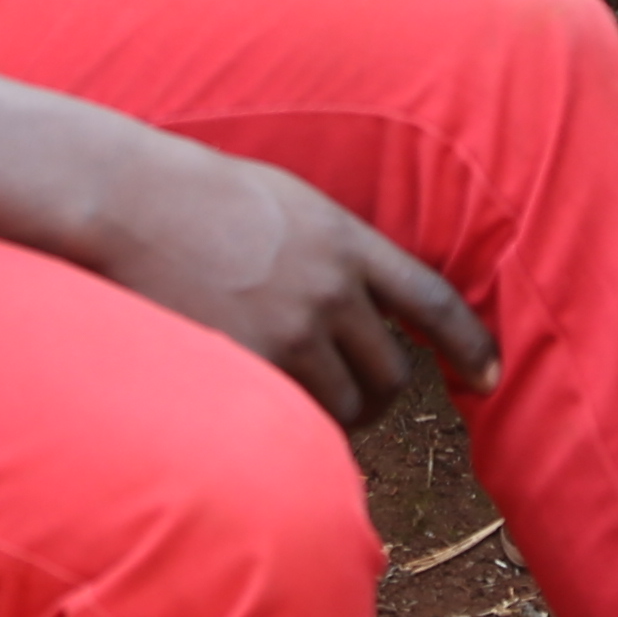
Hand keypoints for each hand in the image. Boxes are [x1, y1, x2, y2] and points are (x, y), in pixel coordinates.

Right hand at [87, 138, 496, 428]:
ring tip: (300, 395)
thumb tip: (369, 305)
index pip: (432, 301)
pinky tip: (261, 399)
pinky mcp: (248, 365)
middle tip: (352, 393)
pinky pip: (294, 418)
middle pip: (392, 374)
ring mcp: (289, 331)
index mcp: (346, 240)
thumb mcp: (291, 204)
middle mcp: (329, 290)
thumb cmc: (198, 197)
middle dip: (378, 393)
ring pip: (347, 406)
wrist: (127, 201)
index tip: (490, 377)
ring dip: (335, 412)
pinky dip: (289, 419)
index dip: (470, 345)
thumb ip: (337, 252)